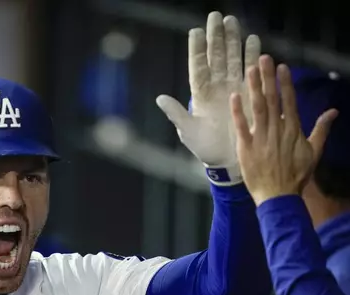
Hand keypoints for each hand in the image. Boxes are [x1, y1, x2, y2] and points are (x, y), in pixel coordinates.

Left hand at [156, 11, 260, 185]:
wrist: (229, 160)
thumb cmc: (206, 148)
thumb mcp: (189, 131)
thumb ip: (176, 114)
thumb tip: (160, 98)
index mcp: (200, 94)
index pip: (197, 66)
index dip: (196, 49)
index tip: (195, 31)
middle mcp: (216, 86)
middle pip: (216, 56)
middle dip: (216, 36)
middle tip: (216, 17)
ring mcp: (233, 87)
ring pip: (232, 58)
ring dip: (233, 40)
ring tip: (232, 21)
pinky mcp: (249, 92)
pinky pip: (250, 70)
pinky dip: (252, 55)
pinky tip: (253, 40)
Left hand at [230, 55, 336, 205]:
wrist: (278, 195)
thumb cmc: (296, 174)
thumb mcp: (314, 151)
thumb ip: (322, 129)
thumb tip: (333, 111)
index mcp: (293, 129)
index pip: (289, 101)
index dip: (285, 83)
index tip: (281, 66)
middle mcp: (277, 130)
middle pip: (272, 99)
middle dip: (268, 78)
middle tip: (263, 58)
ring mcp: (261, 138)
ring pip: (257, 108)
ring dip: (254, 88)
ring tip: (250, 70)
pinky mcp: (246, 147)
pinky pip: (241, 126)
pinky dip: (238, 111)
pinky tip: (234, 96)